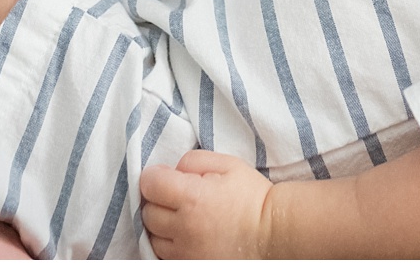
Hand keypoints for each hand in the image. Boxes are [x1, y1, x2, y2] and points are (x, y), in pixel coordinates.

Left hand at [139, 150, 273, 258]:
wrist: (272, 232)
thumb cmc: (252, 195)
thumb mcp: (228, 164)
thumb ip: (194, 160)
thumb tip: (172, 171)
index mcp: (192, 198)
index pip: (150, 184)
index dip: (154, 176)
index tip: (164, 176)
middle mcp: (184, 228)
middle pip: (148, 212)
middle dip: (158, 200)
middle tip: (176, 196)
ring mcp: (186, 252)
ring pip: (152, 237)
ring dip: (160, 225)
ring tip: (181, 217)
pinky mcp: (191, 265)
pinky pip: (164, 256)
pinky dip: (168, 244)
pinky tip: (185, 235)